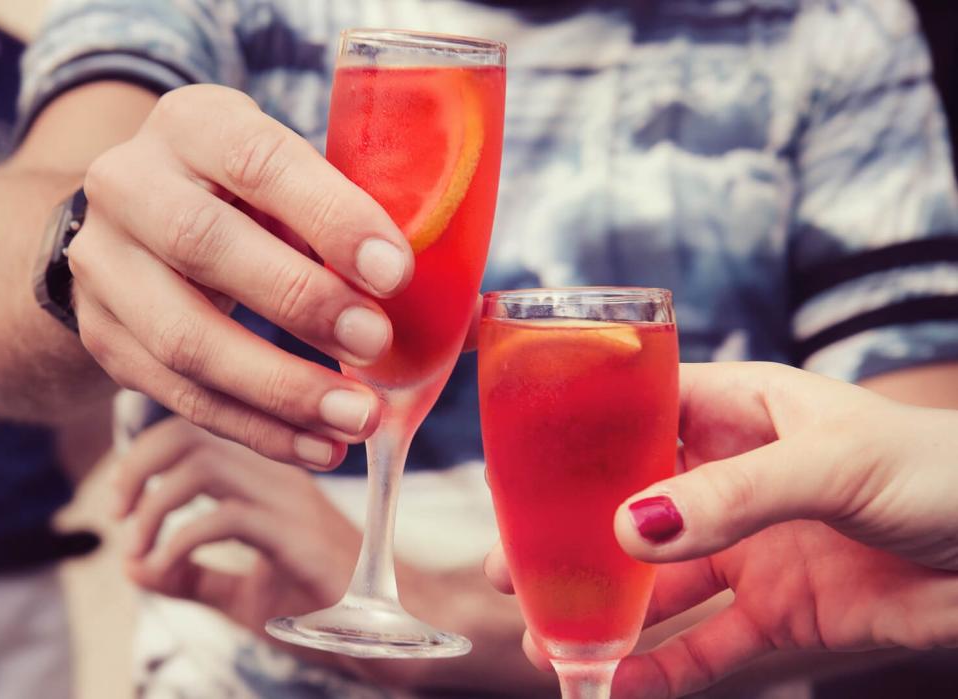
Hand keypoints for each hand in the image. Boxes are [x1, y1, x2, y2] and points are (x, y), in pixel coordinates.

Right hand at [70, 85, 413, 468]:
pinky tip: (316, 446)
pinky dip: (255, 428)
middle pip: (205, 246)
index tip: (395, 273)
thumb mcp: (287, 183)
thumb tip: (466, 318)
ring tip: (357, 419)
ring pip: (183, 338)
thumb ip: (356, 229)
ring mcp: (102, 265)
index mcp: (192, 123)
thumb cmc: (243, 200)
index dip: (329, 217)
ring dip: (280, 389)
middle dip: (301, 304)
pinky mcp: (102, 336)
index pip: (257, 160)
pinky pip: (177, 395)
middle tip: (376, 349)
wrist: (132, 224)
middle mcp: (128, 184)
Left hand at [115, 416, 553, 691]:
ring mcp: (291, 499)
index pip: (194, 421)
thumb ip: (189, 573)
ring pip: (203, 464)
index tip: (119, 501)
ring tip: (139, 547)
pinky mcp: (299, 536)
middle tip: (117, 516)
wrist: (391, 632)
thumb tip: (130, 565)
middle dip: (137, 468)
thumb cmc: (322, 605)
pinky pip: (226, 518)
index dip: (143, 452)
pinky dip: (178, 544)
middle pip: (190, 430)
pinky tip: (167, 571)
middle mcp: (278, 469)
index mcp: (266, 470)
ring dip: (154, 507)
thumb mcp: (242, 590)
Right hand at [483, 362, 957, 697]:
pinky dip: (659, 671)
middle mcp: (734, 479)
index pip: (637, 410)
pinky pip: (706, 648)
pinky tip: (614, 687)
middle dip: (571, 537)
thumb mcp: (837, 463)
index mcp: (741, 411)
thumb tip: (632, 529)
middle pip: (630, 505)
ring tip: (546, 640)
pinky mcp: (781, 616)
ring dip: (605, 613)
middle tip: (511, 569)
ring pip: (657, 584)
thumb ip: (735, 495)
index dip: (575, 433)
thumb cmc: (945, 472)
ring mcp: (754, 550)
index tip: (516, 467)